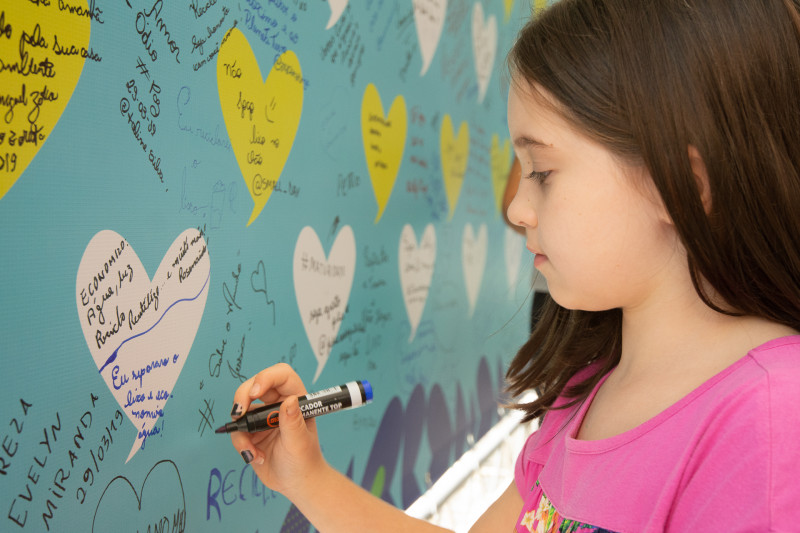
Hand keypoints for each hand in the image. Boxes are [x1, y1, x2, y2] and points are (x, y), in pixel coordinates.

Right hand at [228, 363, 327, 496]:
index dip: (266, 377)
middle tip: (238, 414)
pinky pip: (236, 431)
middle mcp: (277, 404)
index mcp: (295, 399)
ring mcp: (262, 417)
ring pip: (241, 410)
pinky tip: (255, 457)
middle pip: (254, 386)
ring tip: (252, 451)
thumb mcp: (299, 443)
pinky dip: (241, 444)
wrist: (295, 483)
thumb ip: (293, 422)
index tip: (255, 393)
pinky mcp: (250, 432)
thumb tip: (289, 400)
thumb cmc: (304, 461)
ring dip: (241, 430)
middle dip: (242, 398)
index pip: (281, 375)